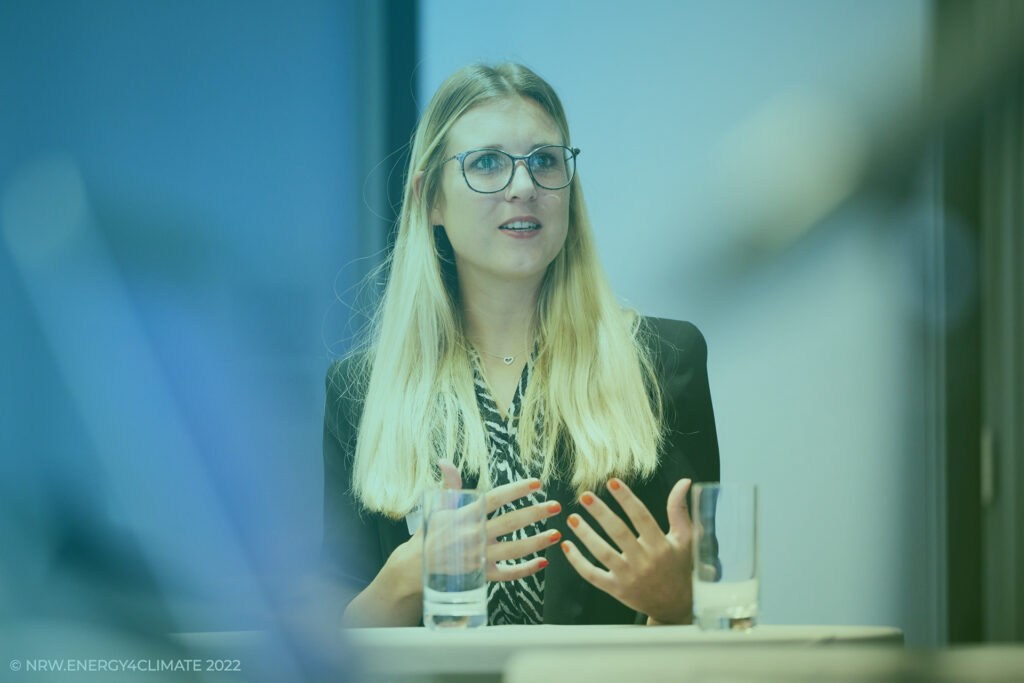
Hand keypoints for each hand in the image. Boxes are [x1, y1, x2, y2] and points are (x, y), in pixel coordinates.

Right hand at [439, 459, 562, 579]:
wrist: (417, 565)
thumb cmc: (432, 531)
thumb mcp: (439, 506)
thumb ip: (449, 484)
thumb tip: (445, 461)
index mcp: (465, 515)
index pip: (495, 499)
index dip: (516, 490)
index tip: (536, 483)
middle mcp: (474, 536)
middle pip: (510, 523)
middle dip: (535, 514)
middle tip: (556, 506)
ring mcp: (479, 557)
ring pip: (514, 550)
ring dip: (537, 542)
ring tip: (556, 534)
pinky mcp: (482, 575)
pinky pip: (508, 574)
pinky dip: (526, 570)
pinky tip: (543, 562)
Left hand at [561, 477, 692, 624]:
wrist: (677, 605)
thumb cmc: (680, 566)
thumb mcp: (686, 538)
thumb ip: (679, 510)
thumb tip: (684, 482)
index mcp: (661, 546)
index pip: (641, 517)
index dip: (626, 499)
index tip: (612, 482)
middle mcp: (644, 561)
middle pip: (618, 533)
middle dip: (600, 513)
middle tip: (584, 496)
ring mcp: (629, 577)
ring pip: (603, 553)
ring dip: (585, 535)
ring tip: (572, 518)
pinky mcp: (616, 590)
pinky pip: (592, 575)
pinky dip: (577, 561)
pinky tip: (566, 545)